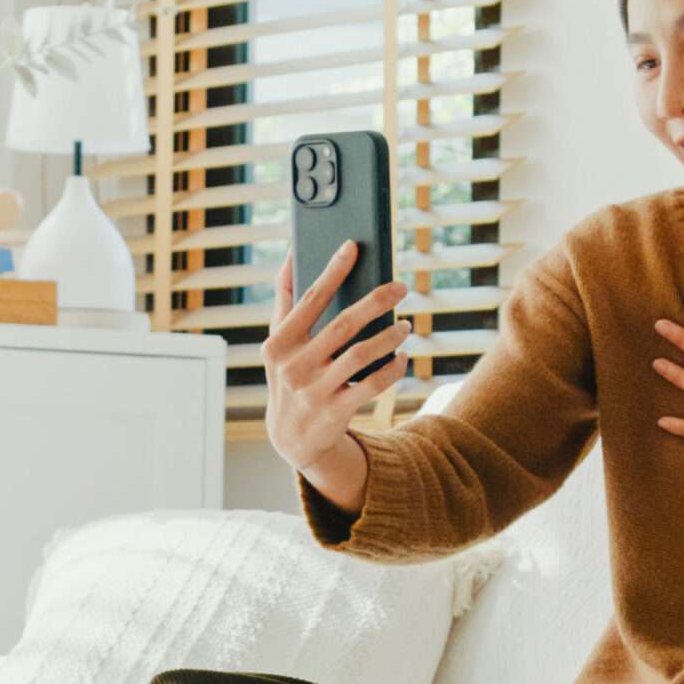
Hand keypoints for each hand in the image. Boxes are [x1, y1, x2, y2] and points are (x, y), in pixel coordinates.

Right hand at [262, 240, 411, 472]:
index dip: (332, 270)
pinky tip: (402, 356)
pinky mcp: (336, 411)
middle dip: (376, 300)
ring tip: (405, 324)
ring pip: (363, 354)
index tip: (353, 246)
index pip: (310, 298)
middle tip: (400, 286)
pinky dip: (393, 367)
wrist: (292, 437)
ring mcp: (315, 390)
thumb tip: (289, 254)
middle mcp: (294, 365)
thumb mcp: (278, 343)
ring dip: (390, 336)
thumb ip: (284, 300)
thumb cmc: (289, 376)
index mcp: (279, 342)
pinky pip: (373, 384)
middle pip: (344, 324)